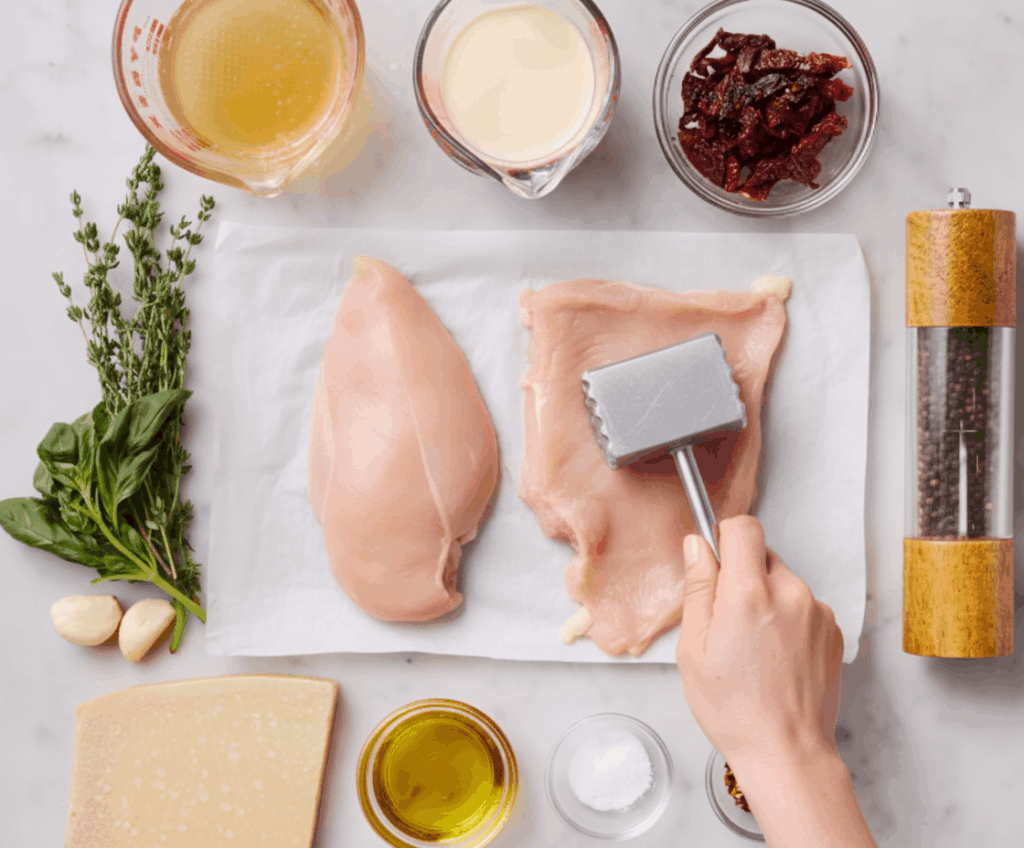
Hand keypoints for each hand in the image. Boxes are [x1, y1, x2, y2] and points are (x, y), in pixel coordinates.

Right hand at [675, 515, 842, 770]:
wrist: (786, 752)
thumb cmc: (734, 709)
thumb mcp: (694, 648)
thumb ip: (698, 588)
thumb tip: (697, 546)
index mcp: (748, 594)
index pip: (744, 527)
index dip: (725, 536)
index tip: (717, 558)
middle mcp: (789, 593)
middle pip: (763, 555)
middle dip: (743, 576)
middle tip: (729, 620)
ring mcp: (817, 612)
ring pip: (783, 582)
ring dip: (767, 598)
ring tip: (755, 646)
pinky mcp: (833, 630)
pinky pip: (804, 606)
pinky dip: (788, 619)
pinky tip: (776, 656)